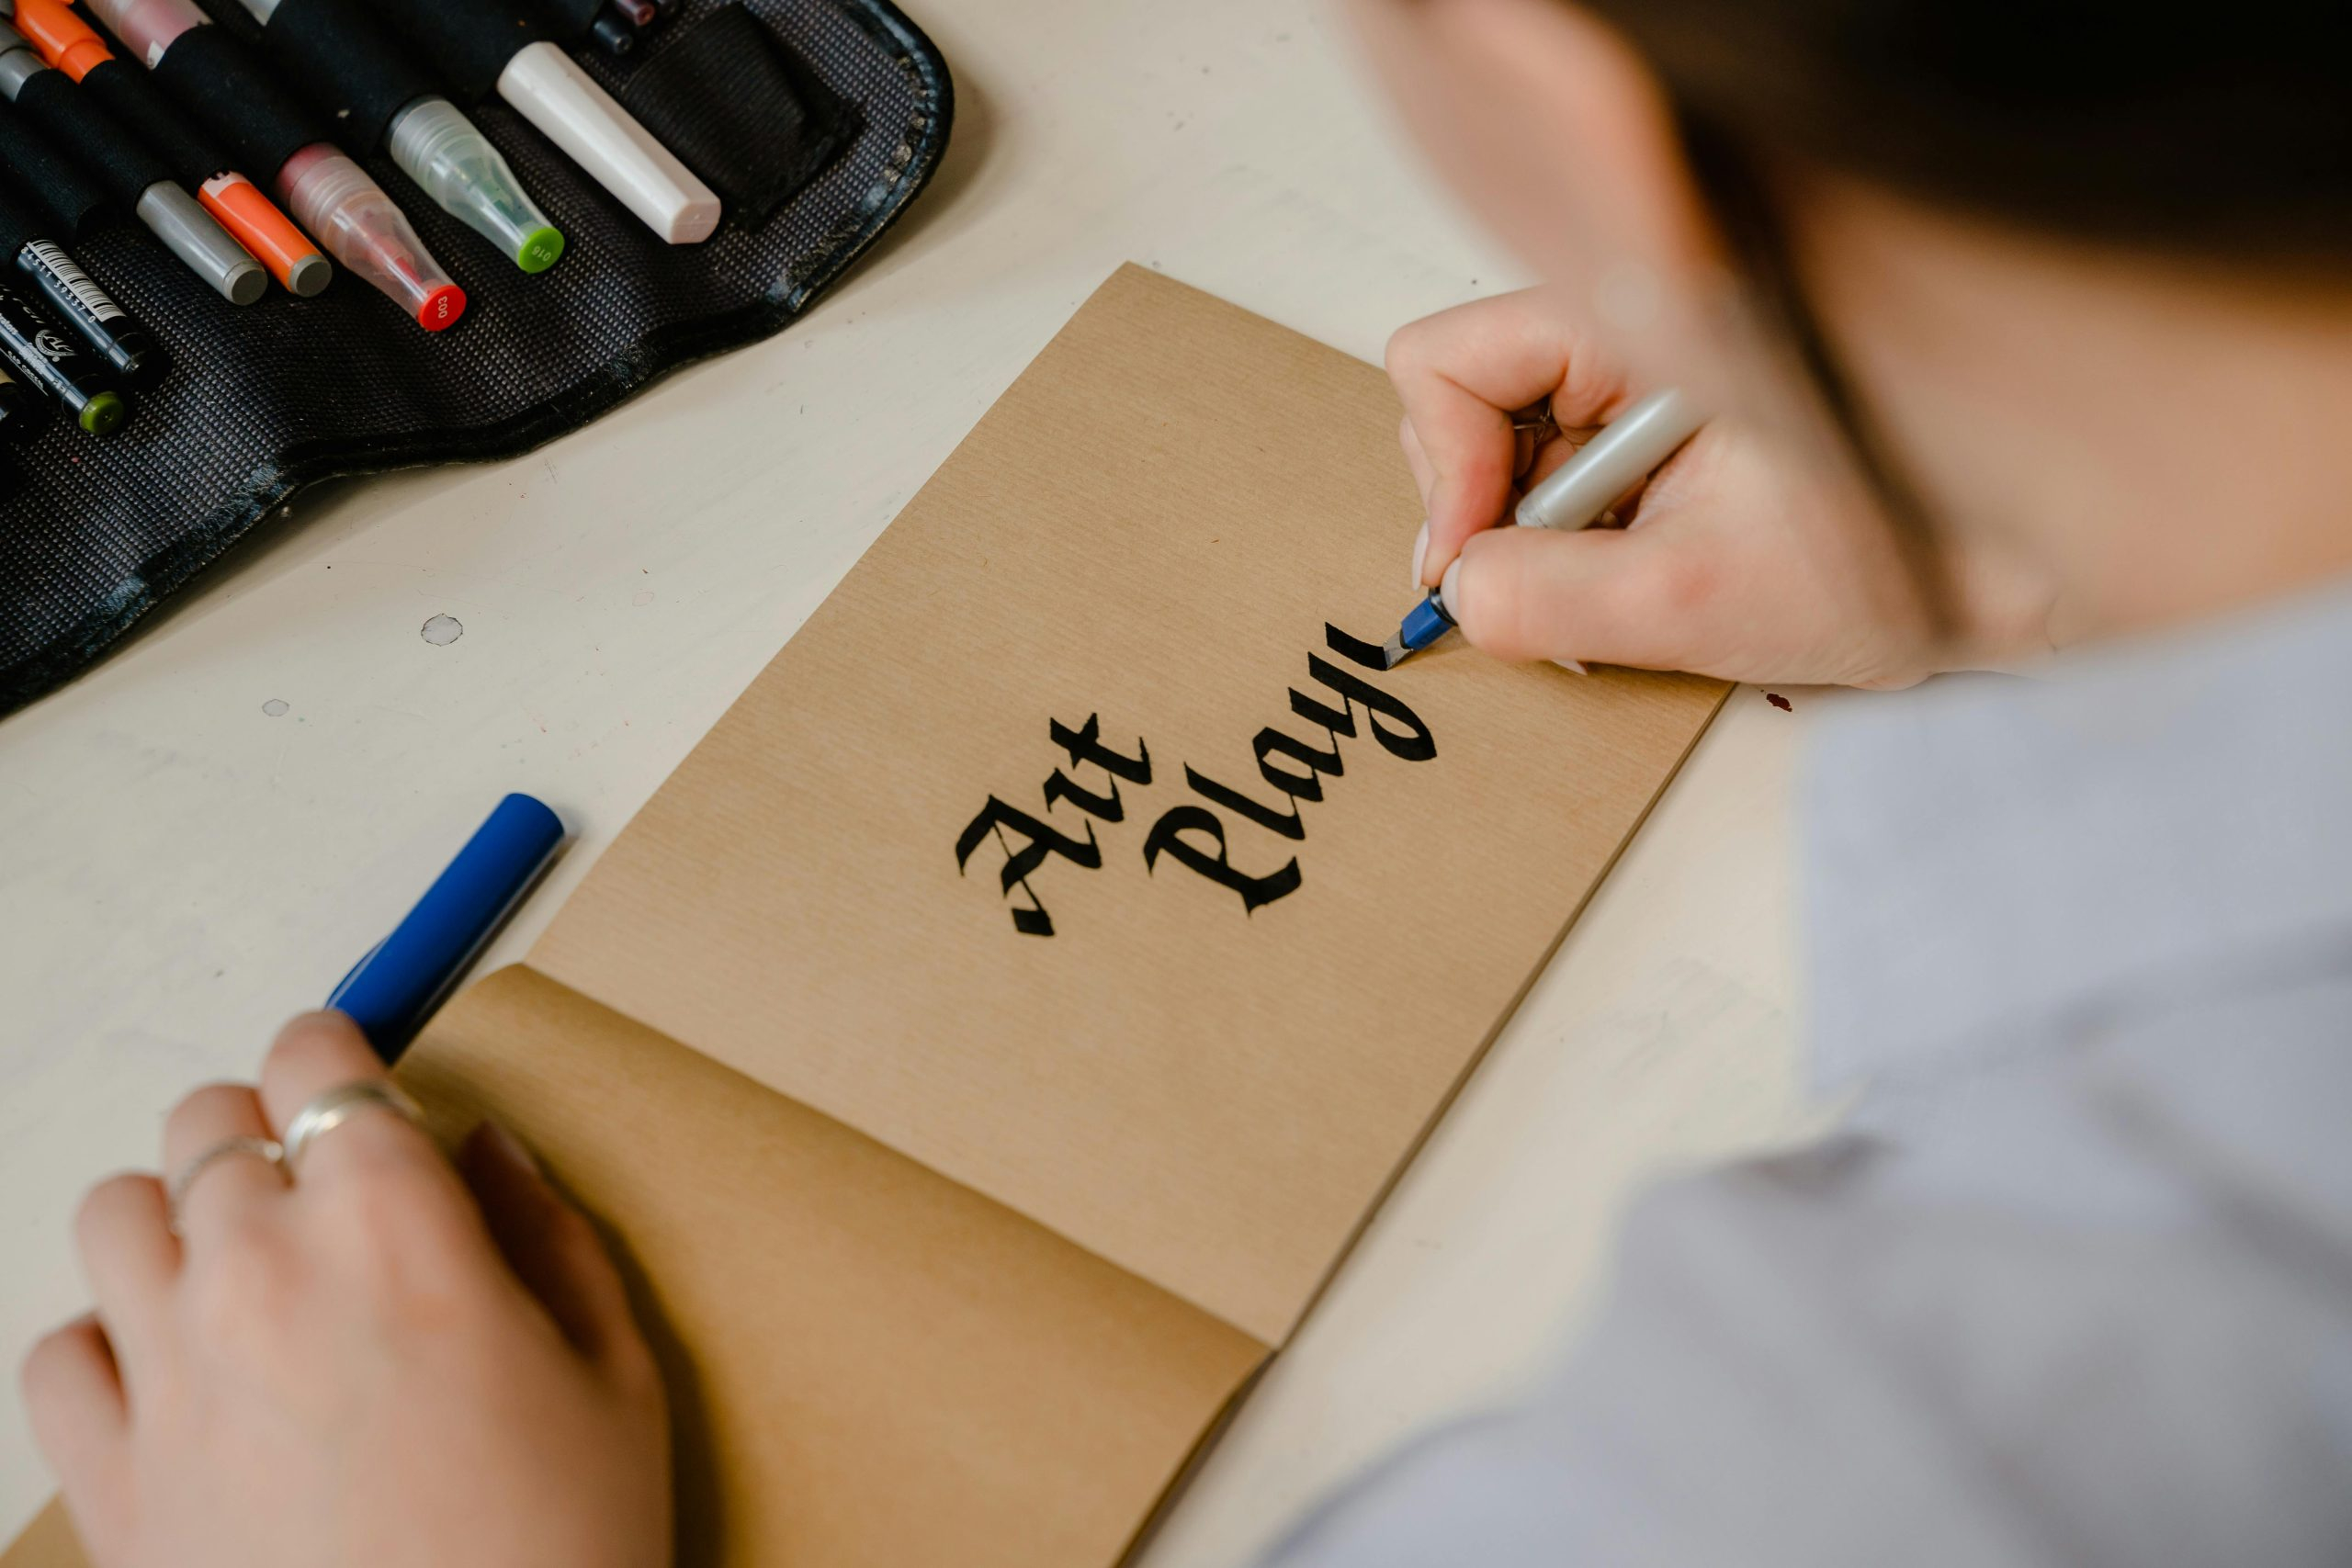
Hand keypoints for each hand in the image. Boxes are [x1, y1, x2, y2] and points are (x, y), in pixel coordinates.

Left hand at [20, 1013, 670, 1567]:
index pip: (319, 1060)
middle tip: (324, 1193)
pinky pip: (59, 1354)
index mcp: (397, 1229)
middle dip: (269, 1133)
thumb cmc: (562, 1554)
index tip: (359, 1088)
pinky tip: (182, 1374)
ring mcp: (169, 1377)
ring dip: (177, 1216)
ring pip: (116, 1213)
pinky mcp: (113, 1480)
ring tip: (242, 1268)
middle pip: (211, 1122)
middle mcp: (261, 1274)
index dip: (339, 1059)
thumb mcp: (619, 1375)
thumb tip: (482, 1149)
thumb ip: (551, 1234)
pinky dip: (108, 1342)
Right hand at [1388, 288, 2057, 685]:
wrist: (2006, 566)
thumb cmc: (1900, 555)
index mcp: (1648, 321)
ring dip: (1531, 523)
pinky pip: (1558, 464)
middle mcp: (1635, 327)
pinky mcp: (1659, 418)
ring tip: (1621, 573)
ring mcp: (1644, 372)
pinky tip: (1642, 560)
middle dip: (1482, 501)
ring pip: (1507, 436)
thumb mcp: (1697, 599)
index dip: (1446, 468)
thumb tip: (1456, 591)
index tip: (1475, 557)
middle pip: (1466, 396)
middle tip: (1534, 581)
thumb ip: (1550, 598)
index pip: (1448, 361)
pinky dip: (1571, 530)